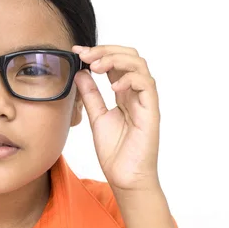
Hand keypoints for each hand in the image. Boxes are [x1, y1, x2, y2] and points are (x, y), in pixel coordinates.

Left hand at [72, 44, 161, 193]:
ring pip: (139, 65)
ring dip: (116, 59)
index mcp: (124, 93)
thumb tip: (80, 73)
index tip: (76, 51)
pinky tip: (113, 86)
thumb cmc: (115, 151)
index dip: (98, 52)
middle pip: (130, 56)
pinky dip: (130, 79)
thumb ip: (90, 95)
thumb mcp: (97, 117)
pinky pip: (146, 85)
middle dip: (106, 50)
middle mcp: (136, 93)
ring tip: (96, 66)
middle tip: (85, 55)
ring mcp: (145, 101)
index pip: (115, 62)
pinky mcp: (151, 111)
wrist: (125, 177)